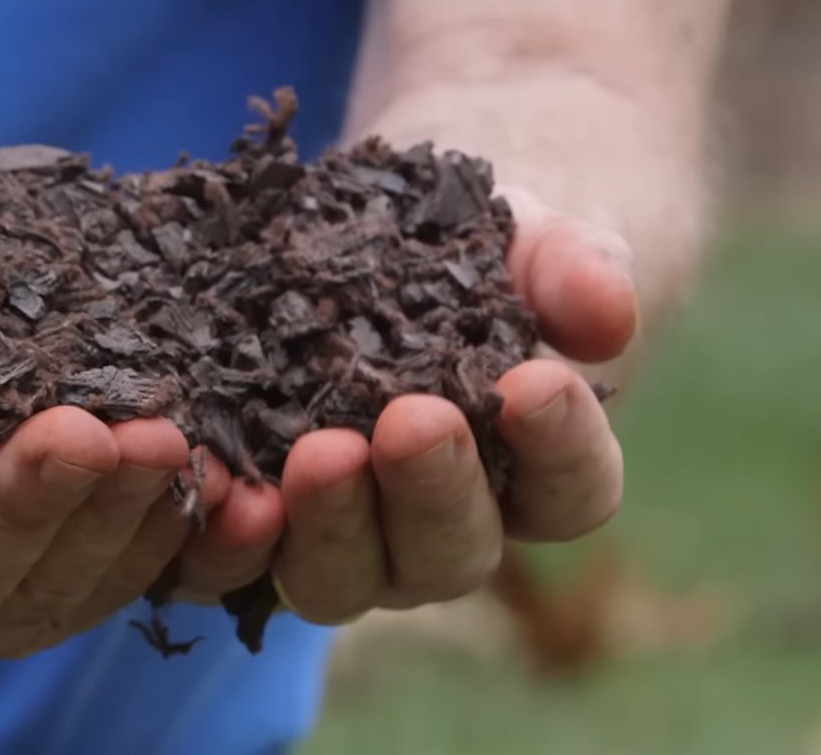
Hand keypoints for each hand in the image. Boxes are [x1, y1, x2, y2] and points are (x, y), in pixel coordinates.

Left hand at [175, 193, 631, 622]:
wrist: (363, 240)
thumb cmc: (468, 251)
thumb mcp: (524, 239)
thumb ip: (573, 270)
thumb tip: (606, 316)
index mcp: (531, 474)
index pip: (571, 491)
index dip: (561, 448)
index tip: (537, 384)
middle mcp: (439, 532)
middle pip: (451, 554)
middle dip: (432, 492)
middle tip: (410, 423)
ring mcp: (342, 543)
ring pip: (340, 581)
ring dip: (329, 526)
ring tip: (317, 454)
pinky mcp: (249, 531)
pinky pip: (229, 566)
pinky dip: (219, 537)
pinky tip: (214, 480)